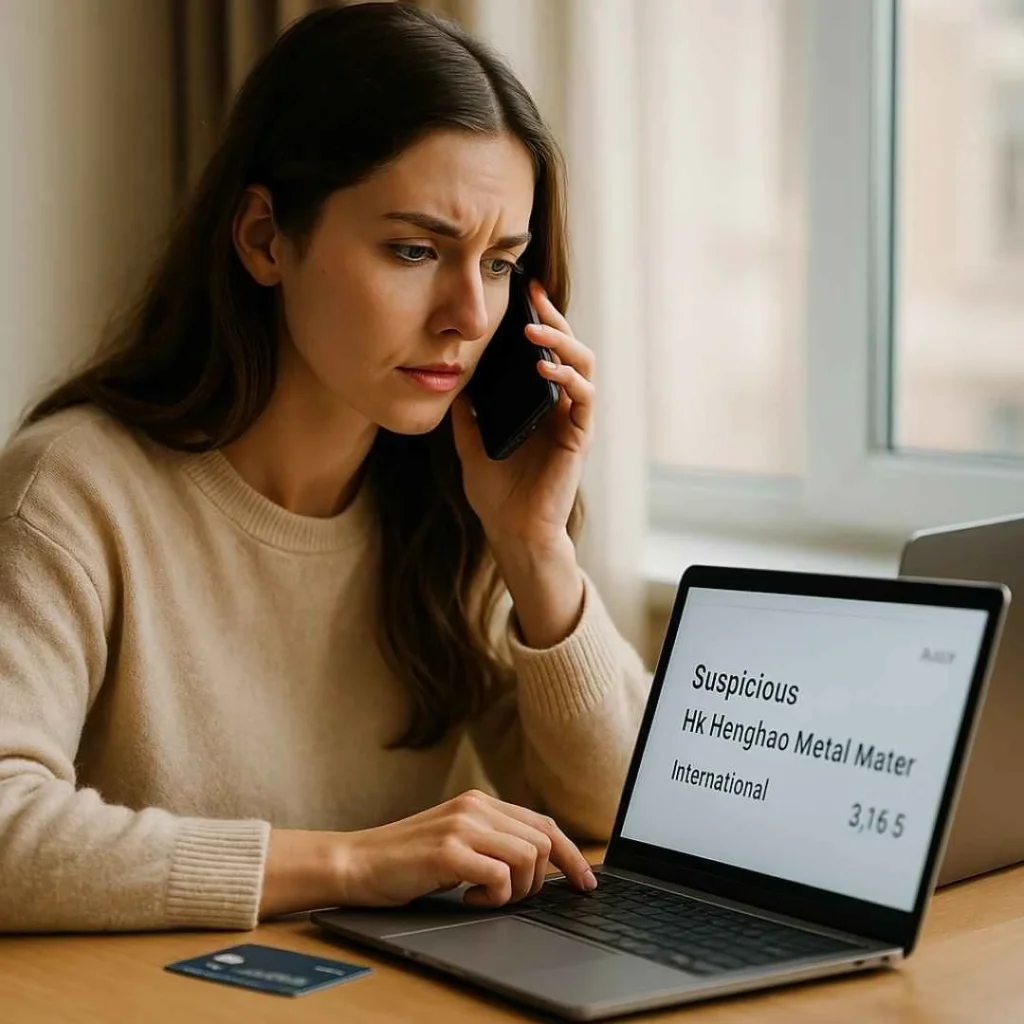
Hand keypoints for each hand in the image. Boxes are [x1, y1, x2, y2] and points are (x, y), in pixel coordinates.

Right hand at [331, 790, 595, 908]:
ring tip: (484, 896)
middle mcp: (476, 807)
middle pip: (543, 843)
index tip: (586, 883)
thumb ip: (493, 841)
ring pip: (528, 859)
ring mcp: (462, 826)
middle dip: (538, 881)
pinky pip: (500, 877)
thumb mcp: (458, 841)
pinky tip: (467, 898)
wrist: (357, 862)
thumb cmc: (407, 860)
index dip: (571, 856)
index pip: (545, 824)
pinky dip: (494, 897)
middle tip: (508, 897)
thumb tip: (543, 864)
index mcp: (481, 803)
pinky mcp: (448, 851)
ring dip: (515, 890)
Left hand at [451, 279, 594, 553]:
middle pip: (567, 348)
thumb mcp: (470, 443)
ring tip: (535, 330)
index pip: (544, 351)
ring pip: (582, 365)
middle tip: (533, 294)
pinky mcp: (578, 437)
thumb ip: (467, 412)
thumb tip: (453, 379)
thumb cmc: (497, 492)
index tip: (521, 292)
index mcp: (537, 403)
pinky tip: (545, 367)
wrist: (512, 531)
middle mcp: (559, 406)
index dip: (538, 320)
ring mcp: (572, 420)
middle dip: (552, 317)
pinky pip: (583, 397)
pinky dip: (567, 377)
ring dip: (561, 342)